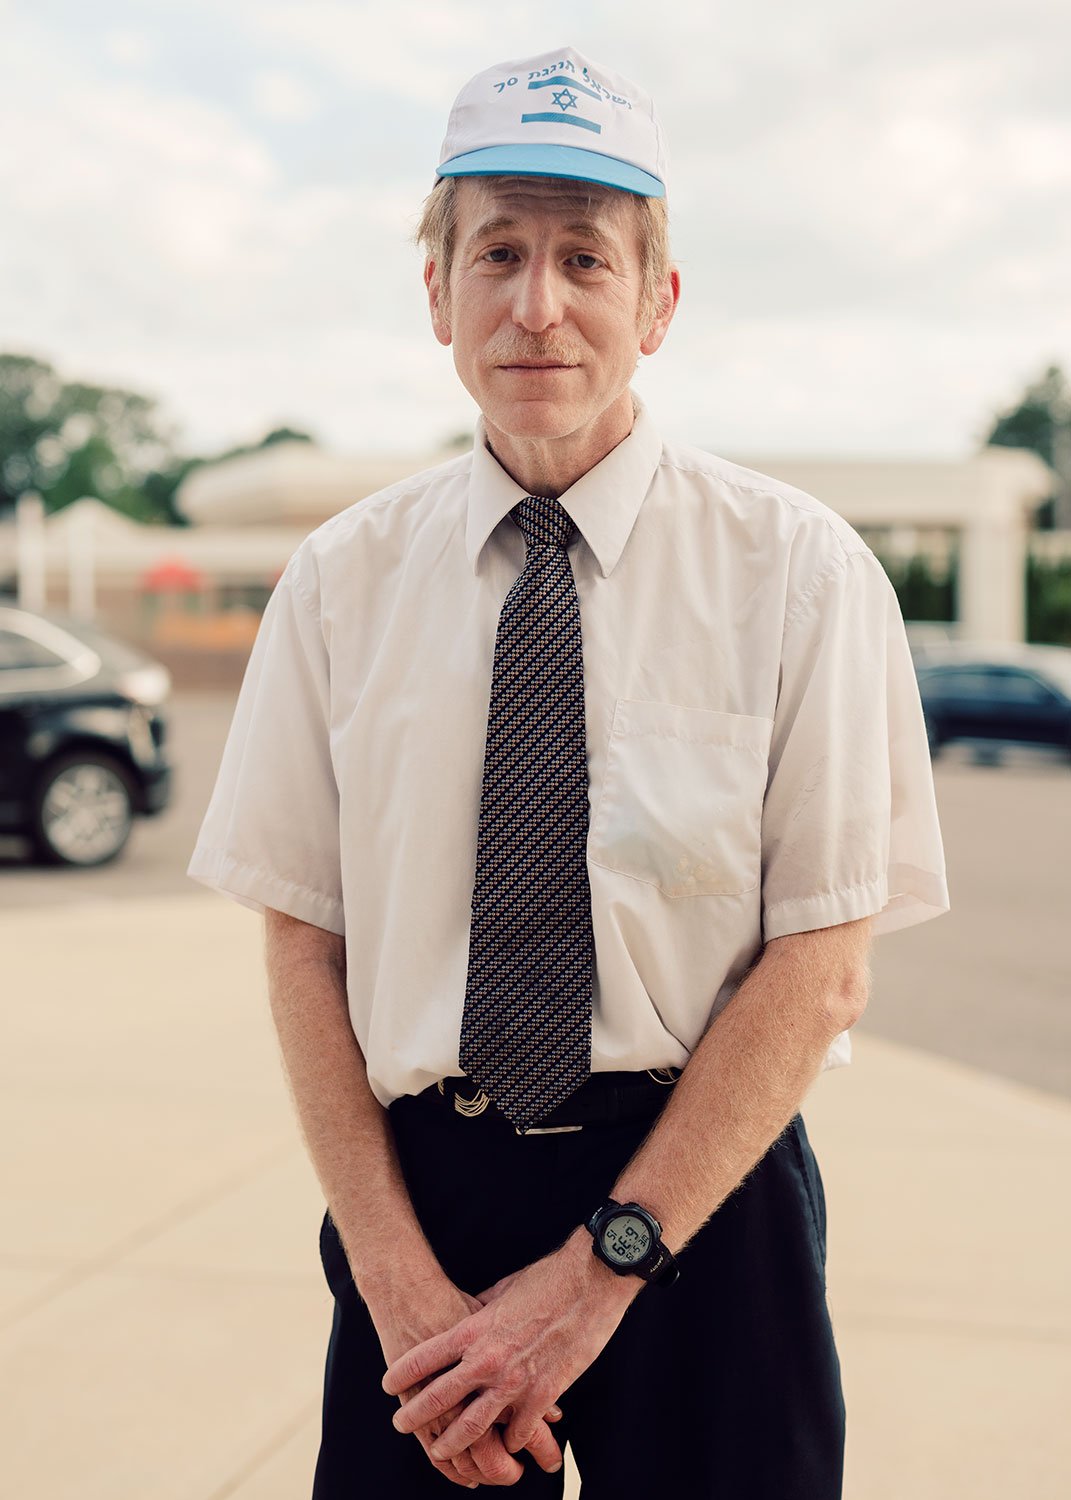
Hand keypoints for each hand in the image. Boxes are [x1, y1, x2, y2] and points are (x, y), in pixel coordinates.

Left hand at [367, 1275, 563, 1485]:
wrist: (589, 1282)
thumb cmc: (547, 1280)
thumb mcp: (502, 1291)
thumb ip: (482, 1312)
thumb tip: (469, 1317)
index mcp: (474, 1330)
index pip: (425, 1358)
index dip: (402, 1374)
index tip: (388, 1385)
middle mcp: (488, 1360)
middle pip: (439, 1397)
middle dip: (415, 1415)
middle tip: (401, 1424)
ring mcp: (514, 1381)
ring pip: (473, 1426)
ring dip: (453, 1443)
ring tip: (440, 1451)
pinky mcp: (543, 1395)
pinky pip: (518, 1432)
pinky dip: (510, 1441)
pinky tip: (506, 1445)